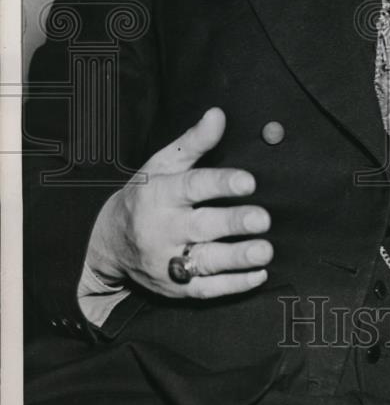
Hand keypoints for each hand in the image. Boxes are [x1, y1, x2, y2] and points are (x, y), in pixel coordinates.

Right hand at [86, 107, 271, 298]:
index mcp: (160, 194)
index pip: (192, 186)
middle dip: (232, 223)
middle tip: (263, 218)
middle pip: (201, 226)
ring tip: (265, 251)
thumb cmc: (146, 195)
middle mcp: (162, 229)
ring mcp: (167, 261)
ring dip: (237, 258)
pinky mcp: (176, 287)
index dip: (221, 184)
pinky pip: (206, 290)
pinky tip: (258, 275)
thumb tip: (219, 114)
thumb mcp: (163, 164)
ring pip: (205, 262)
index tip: (249, 181)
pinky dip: (233, 285)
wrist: (110, 243)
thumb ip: (194, 142)